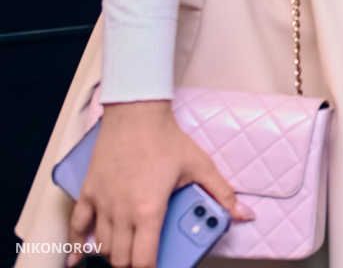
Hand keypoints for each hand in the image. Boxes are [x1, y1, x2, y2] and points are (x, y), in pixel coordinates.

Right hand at [70, 100, 249, 267]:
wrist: (136, 115)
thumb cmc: (165, 138)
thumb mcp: (200, 166)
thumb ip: (222, 193)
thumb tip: (242, 213)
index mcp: (149, 209)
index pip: (144, 258)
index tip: (157, 267)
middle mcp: (122, 211)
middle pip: (121, 258)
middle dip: (133, 263)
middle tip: (144, 258)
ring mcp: (103, 203)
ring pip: (102, 246)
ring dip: (113, 254)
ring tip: (126, 252)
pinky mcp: (89, 193)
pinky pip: (76, 226)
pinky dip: (76, 245)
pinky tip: (77, 258)